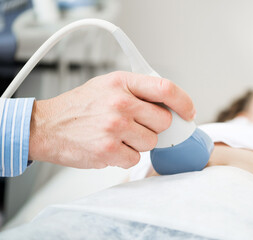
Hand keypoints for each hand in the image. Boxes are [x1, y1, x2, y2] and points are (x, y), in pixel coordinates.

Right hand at [28, 71, 194, 168]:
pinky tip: (110, 147)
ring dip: (139, 143)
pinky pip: (135, 158)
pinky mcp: (108, 150)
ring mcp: (115, 127)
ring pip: (151, 142)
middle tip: (135, 126)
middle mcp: (120, 103)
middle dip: (154, 127)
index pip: (166, 88)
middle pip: (163, 121)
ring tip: (118, 136)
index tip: (188, 112)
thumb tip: (168, 103)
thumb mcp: (107, 86)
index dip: (183, 102)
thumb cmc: (78, 107)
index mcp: (122, 83)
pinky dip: (125, 156)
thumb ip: (137, 91)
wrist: (46, 126)